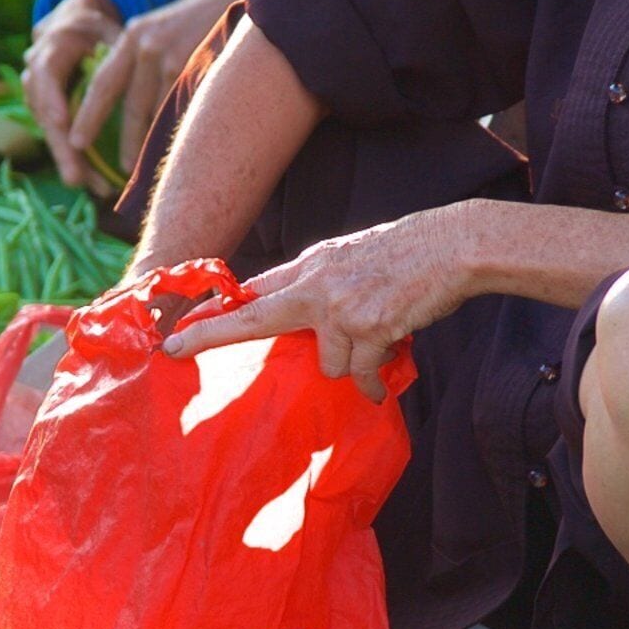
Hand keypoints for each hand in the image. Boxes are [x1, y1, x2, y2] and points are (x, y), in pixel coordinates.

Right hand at [22, 0, 125, 188]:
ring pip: (49, 130)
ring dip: (69, 159)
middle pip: (43, 112)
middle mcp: (37, 69)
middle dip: (60, 148)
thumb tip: (142, 79)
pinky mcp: (44, 109)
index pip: (46, 72)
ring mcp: (37, 92)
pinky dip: (74, 156)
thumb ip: (118, 54)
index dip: (51, 98)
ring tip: (94, 187)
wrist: (76, 23)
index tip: (61, 123)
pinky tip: (93, 180)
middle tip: (76, 178)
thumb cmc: (103, 30)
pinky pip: (57, 135)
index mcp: (54, 44)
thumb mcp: (112, 33)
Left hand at [69, 0, 246, 187]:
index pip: (104, 82)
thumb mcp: (164, 33)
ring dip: (150, 141)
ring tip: (146, 167)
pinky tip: (182, 146)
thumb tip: (132, 109)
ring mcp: (173, 55)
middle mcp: (146, 44)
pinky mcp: (198, 64)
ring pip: (158, 111)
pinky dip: (180, 127)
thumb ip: (144, 62)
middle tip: (116, 170)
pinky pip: (184, 106)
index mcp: (133, 36)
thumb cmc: (202, 22)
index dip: (89, 115)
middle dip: (124, 140)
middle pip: (129, 103)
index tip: (77, 142)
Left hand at [161, 204, 485, 397]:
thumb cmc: (408, 253)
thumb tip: (289, 307)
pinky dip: (371, 383)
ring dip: (349, 366)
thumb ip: (318, 280)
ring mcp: (341, 308)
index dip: (216, 311)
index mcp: (312, 264)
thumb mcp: (351, 255)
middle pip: (254, 319)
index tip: (181, 330)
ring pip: (326, 363)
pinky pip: (359, 374)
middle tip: (174, 350)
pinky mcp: (370, 329)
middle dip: (210, 335)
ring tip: (376, 348)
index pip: (254, 289)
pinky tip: (382, 382)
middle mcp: (318, 284)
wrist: (453, 245)